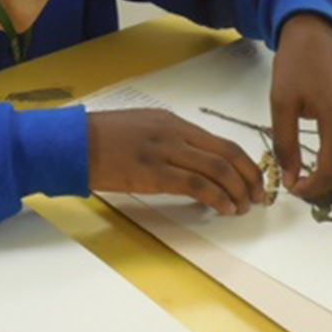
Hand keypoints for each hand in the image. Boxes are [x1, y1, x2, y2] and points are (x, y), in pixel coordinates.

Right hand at [87, 109, 264, 214]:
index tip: (254, 180)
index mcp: (173, 122)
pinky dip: (216, 197)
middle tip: (258, 196)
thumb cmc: (102, 140)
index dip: (244, 163)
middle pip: (226, 154)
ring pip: (216, 169)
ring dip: (236, 191)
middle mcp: (174, 133)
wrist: (72, 143)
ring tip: (244, 207)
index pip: (221, 142)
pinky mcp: (153, 172)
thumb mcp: (141, 130)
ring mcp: (164, 151)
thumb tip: (194, 164)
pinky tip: (224, 208)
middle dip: (249, 178)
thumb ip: (169, 142)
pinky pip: (195, 184)